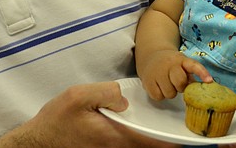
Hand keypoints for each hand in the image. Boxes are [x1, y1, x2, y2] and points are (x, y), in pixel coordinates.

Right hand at [2, 82, 176, 147]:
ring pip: (144, 147)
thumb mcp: (78, 96)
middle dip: (172, 140)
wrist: (40, 140)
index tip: (195, 135)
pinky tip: (152, 129)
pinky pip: (134, 145)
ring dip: (160, 141)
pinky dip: (146, 140)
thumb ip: (105, 93)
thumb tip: (124, 99)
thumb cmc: (58, 119)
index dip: (176, 140)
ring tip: (174, 128)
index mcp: (116, 137)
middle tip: (191, 129)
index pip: (155, 142)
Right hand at [139, 50, 211, 100]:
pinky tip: (159, 86)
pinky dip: (160, 95)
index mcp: (181, 60)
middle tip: (177, 83)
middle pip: (180, 82)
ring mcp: (157, 72)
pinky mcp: (147, 81)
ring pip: (169, 93)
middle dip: (180, 86)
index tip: (209, 81)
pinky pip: (158, 96)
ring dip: (170, 92)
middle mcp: (169, 65)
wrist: (151, 55)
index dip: (202, 73)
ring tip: (167, 84)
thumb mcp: (182, 64)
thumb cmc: (171, 63)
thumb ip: (190, 75)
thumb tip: (199, 87)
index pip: (193, 65)